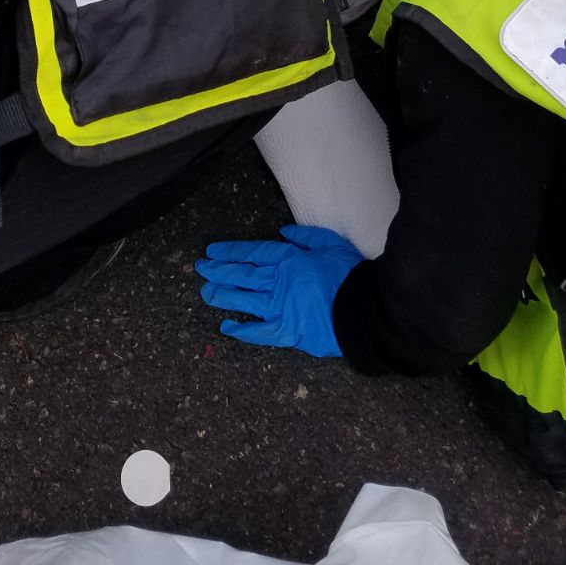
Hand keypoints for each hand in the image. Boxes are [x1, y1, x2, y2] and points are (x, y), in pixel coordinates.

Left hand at [196, 224, 362, 357]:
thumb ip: (305, 236)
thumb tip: (282, 231)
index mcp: (289, 259)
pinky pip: (260, 332)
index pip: (253, 253)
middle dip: (220, 271)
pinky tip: (226, 327)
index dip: (231, 251)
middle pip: (244, 275)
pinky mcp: (289, 332)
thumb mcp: (330, 243)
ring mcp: (282, 308)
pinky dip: (243, 330)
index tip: (212, 251)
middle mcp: (280, 282)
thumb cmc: (350, 274)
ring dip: (224, 295)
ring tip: (205, 292)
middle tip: (200, 269)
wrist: (365, 310)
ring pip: (246, 300)